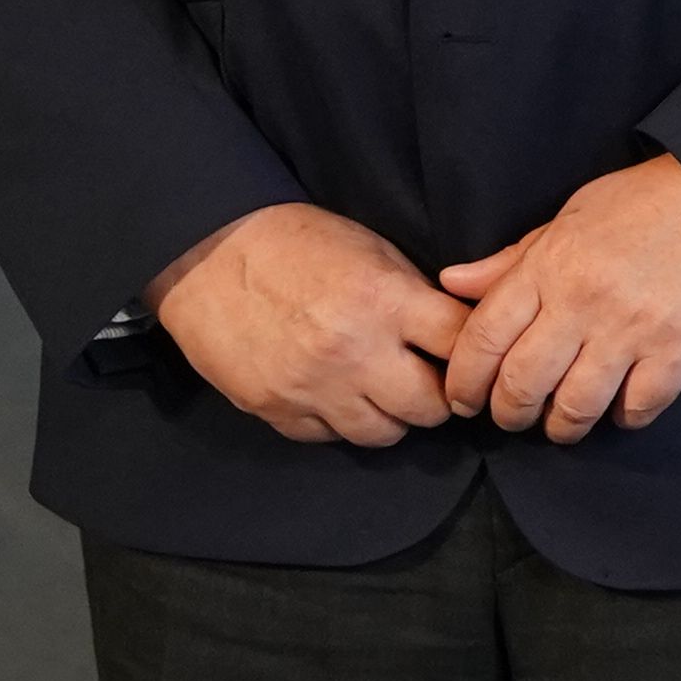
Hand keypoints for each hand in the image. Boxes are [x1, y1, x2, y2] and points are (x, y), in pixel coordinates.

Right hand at [149, 202, 467, 446]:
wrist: (207, 254)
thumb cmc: (297, 243)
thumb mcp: (374, 252)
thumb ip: (416, 298)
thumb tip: (456, 335)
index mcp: (386, 302)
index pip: (462, 345)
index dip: (474, 352)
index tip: (471, 356)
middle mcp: (353, 351)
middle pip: (430, 407)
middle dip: (438, 396)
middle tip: (429, 381)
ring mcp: (311, 387)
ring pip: (382, 434)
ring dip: (391, 416)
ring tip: (382, 391)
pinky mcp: (273, 408)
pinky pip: (327, 437)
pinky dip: (338, 422)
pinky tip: (336, 395)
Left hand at [433, 155, 680, 439]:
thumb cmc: (656, 196)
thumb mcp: (575, 213)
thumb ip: (515, 257)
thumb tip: (454, 284)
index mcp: (551, 266)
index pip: (482, 339)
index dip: (464, 380)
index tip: (465, 398)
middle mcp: (583, 302)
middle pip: (522, 383)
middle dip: (508, 412)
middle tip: (512, 417)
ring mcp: (633, 329)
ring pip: (576, 405)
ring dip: (563, 426)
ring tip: (563, 424)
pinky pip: (641, 405)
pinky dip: (626, 417)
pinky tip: (623, 409)